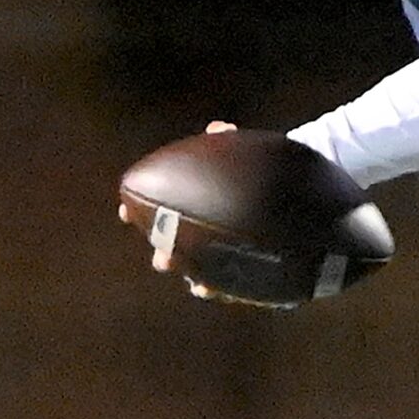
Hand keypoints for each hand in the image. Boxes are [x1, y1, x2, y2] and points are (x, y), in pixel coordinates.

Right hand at [117, 121, 292, 307]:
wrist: (292, 196)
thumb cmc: (256, 175)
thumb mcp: (244, 156)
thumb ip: (230, 143)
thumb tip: (218, 129)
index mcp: (190, 209)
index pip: (157, 213)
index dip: (137, 214)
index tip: (125, 213)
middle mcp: (198, 237)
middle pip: (171, 251)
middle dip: (165, 256)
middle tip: (164, 258)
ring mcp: (218, 258)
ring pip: (199, 275)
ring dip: (196, 280)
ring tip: (198, 284)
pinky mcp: (243, 273)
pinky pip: (231, 287)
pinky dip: (225, 289)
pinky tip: (225, 289)